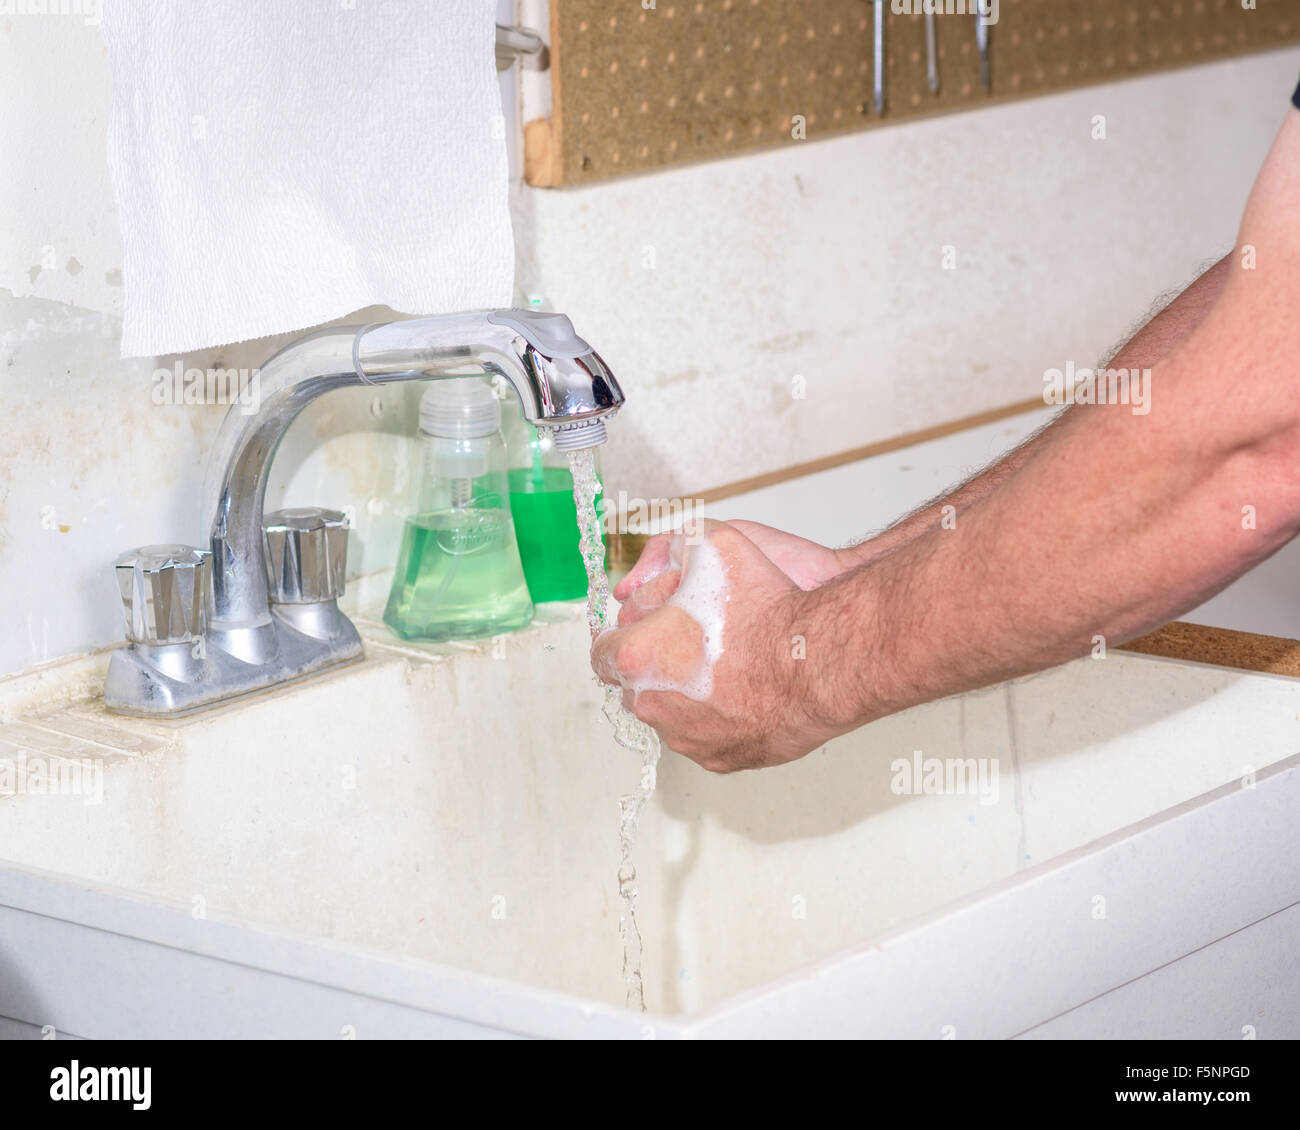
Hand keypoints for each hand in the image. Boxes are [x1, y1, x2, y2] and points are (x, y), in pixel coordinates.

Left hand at [593, 520, 842, 771]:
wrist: (820, 661)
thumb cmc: (768, 609)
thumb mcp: (714, 544)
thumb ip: (673, 549)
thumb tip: (660, 560)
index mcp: (636, 656)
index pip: (601, 651)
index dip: (622, 634)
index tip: (640, 628)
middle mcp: (652, 704)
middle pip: (635, 683)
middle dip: (655, 661)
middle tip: (689, 639)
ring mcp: (686, 738)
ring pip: (670, 711)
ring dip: (685, 690)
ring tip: (723, 663)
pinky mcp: (719, 759)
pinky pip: (706, 735)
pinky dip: (717, 716)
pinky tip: (743, 689)